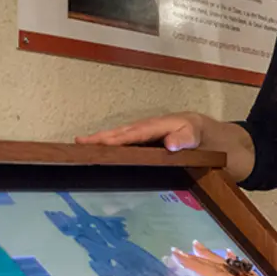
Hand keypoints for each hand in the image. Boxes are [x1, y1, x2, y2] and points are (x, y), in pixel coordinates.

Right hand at [78, 112, 209, 151]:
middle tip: (79, 143)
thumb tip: (171, 145)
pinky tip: (97, 148)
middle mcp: (143, 127)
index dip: (119, 139)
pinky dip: (107, 141)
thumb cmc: (194, 132)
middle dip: (100, 137)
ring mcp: (140, 131)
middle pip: (119, 132)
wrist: (197, 128)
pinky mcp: (139, 137)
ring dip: (99, 139)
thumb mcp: (193, 135)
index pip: (134, 135)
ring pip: (117, 134)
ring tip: (80, 144)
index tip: (103, 144)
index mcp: (155, 127)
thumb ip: (184, 139)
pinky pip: (121, 138)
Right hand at [169, 242, 276, 275]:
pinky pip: (244, 272)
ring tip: (200, 248)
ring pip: (231, 268)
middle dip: (200, 259)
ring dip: (214, 259)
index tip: (178, 257)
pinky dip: (233, 264)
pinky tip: (232, 257)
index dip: (196, 267)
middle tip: (181, 249)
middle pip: (221, 268)